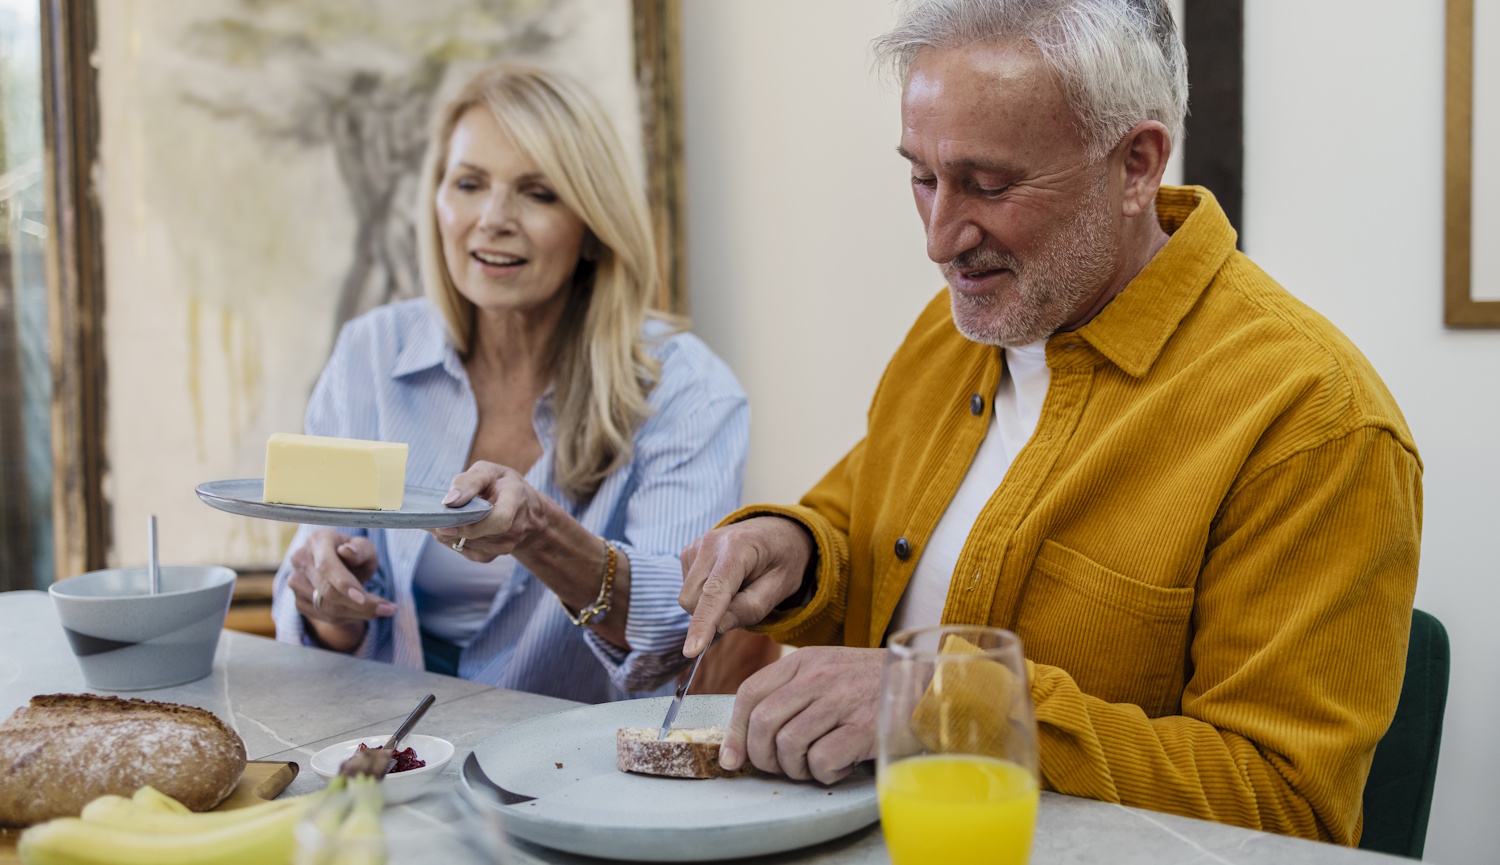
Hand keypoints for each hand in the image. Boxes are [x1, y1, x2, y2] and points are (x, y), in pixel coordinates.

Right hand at [286, 529, 392, 651]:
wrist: (338, 566)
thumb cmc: (355, 554)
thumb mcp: (364, 548)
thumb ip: (360, 549)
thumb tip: (347, 552)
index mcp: (317, 540)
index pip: (326, 565)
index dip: (343, 583)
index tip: (362, 597)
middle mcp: (300, 559)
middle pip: (328, 591)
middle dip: (360, 604)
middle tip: (388, 609)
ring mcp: (295, 582)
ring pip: (327, 607)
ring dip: (358, 613)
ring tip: (383, 610)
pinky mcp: (298, 600)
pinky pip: (324, 616)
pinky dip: (348, 618)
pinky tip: (364, 612)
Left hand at [432, 461, 548, 560]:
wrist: (525, 510)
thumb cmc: (502, 485)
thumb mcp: (489, 472)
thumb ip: (469, 482)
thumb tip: (448, 501)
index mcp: (515, 500)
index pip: (499, 519)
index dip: (472, 523)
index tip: (447, 516)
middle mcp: (514, 528)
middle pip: (477, 534)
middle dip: (451, 525)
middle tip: (431, 516)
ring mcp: (503, 546)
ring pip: (465, 543)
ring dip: (448, 532)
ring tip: (441, 517)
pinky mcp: (490, 556)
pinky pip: (463, 550)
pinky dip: (452, 539)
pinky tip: (451, 526)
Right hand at [678, 517, 813, 656]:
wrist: (777, 531)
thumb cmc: (783, 560)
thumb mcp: (780, 588)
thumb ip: (750, 608)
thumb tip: (717, 627)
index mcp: (738, 547)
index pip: (714, 592)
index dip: (702, 624)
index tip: (692, 651)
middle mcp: (710, 542)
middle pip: (694, 599)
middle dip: (712, 615)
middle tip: (744, 603)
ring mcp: (696, 545)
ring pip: (688, 596)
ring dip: (709, 605)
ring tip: (738, 588)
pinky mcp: (689, 551)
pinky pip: (687, 588)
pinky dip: (704, 594)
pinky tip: (726, 582)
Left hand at [722, 646, 881, 783]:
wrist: (927, 683)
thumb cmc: (872, 685)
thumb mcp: (828, 671)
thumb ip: (791, 692)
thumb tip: (748, 736)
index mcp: (804, 660)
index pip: (750, 693)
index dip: (735, 730)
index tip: (733, 757)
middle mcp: (819, 676)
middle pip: (763, 723)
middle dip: (763, 756)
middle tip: (781, 767)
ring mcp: (841, 700)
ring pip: (788, 745)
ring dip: (796, 768)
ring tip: (816, 765)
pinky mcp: (862, 727)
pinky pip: (821, 761)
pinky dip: (825, 774)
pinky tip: (842, 764)